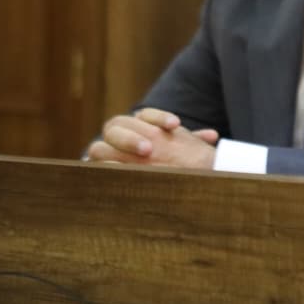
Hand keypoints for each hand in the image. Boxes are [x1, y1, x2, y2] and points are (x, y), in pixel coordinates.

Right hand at [87, 108, 218, 169]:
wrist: (150, 188)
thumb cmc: (169, 167)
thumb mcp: (180, 154)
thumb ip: (191, 142)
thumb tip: (212, 135)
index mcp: (138, 128)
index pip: (145, 114)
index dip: (158, 117)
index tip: (175, 125)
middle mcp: (118, 138)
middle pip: (116, 126)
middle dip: (131, 137)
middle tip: (148, 149)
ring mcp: (104, 155)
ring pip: (100, 146)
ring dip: (114, 153)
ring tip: (134, 161)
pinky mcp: (95, 171)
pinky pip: (92, 167)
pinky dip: (103, 168)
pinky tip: (115, 171)